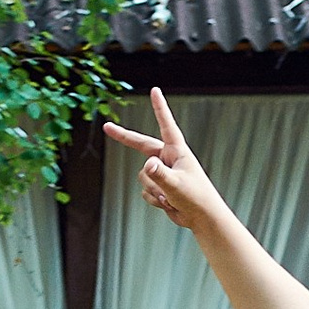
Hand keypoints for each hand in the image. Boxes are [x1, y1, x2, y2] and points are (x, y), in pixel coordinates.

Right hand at [103, 88, 221, 231]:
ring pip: (143, 176)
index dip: (159, 107)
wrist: (202, 218)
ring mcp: (162, 173)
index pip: (166, 125)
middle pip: (141, 145)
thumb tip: (146, 165)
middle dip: (124, 138)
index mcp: (177, 151)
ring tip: (170, 197)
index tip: (155, 90)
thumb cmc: (195, 197)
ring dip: (153, 190)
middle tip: (106, 127)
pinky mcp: (159, 187)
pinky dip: (154, 200)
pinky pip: (145, 191)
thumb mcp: (176, 185)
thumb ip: (160, 175)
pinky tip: (168, 203)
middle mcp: (168, 158)